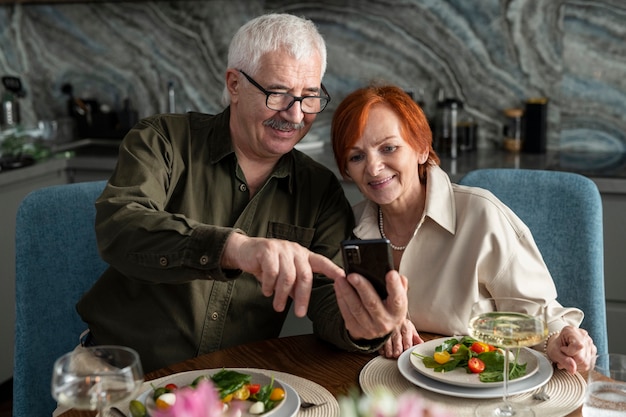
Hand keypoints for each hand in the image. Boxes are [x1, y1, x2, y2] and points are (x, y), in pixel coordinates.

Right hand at [222, 233, 344, 316]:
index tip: (345, 279)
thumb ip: (295, 284)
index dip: (334, 270)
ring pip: (287, 276)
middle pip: (305, 275)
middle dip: (303, 297)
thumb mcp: (284, 274)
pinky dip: (269, 286)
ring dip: (282, 295)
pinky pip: (271, 272)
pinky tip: (266, 291)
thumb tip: (303, 300)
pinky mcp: (267, 250)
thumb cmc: (267, 264)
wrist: (244, 251)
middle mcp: (295, 250)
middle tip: (300, 314)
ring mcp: (281, 248)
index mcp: (303, 255)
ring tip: (278, 306)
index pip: (322, 262)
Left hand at [333, 269, 408, 340]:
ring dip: (347, 292)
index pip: (398, 298)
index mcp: (397, 311)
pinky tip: (338, 288)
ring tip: (340, 279)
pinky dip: (341, 299)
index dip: (394, 286)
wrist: (378, 328)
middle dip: (362, 287)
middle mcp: (385, 321)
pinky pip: (347, 313)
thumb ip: (398, 285)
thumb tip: (399, 277)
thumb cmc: (388, 308)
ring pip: (356, 308)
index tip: (391, 274)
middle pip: (372, 303)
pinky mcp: (356, 329)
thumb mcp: (396, 297)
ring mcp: (370, 327)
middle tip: (352, 275)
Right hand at [378, 317, 423, 357]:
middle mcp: (396, 328)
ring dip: (388, 348)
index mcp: (405, 327)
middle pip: (397, 338)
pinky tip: (383, 351)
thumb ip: (415, 337)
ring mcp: (387, 330)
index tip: (406, 349)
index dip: (407, 343)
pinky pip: (380, 340)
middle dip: (397, 347)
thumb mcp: (410, 329)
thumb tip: (421, 344)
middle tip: (397, 354)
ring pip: (387, 339)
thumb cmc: (402, 325)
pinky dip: (381, 346)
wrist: (390, 315)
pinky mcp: (380, 333)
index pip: (407, 336)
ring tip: (390, 354)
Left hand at [545, 325, 596, 372]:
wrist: (558, 345)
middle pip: (583, 358)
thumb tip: (573, 370)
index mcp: (571, 331)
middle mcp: (583, 335)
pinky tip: (574, 359)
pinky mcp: (593, 350)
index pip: (578, 347)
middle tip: (564, 356)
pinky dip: (580, 364)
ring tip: (568, 357)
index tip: (562, 349)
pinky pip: (588, 364)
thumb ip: (563, 361)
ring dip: (575, 364)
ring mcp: (590, 342)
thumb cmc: (555, 347)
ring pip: (586, 362)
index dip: (569, 353)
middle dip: (571, 361)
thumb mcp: (554, 353)